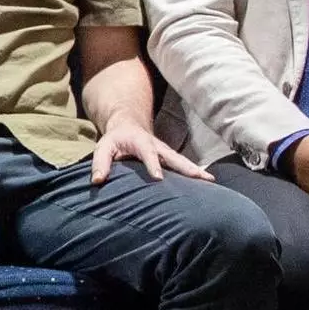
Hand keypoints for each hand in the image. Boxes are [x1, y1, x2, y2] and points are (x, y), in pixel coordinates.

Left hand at [89, 121, 209, 184]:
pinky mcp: (171, 158)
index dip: (153, 165)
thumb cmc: (115, 139)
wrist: (128, 125)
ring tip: (211, 181)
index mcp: (141, 142)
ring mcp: (166, 152)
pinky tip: (208, 184)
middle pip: (174, 157)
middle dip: (187, 167)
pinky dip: (195, 173)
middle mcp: (158, 146)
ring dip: (196, 170)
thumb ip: (100, 163)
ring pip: (183, 161)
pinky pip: (184, 166)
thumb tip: (97, 181)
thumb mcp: (103, 147)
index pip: (148, 154)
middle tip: (201, 177)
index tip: (159, 178)